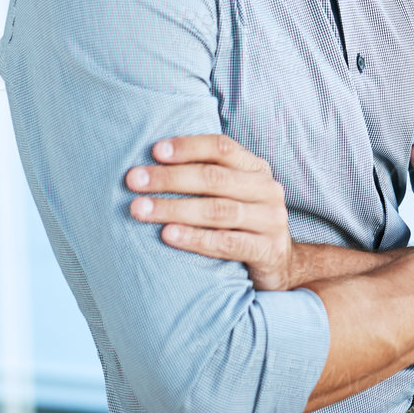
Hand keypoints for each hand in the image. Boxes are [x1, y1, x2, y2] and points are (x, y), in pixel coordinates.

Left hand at [125, 134, 300, 291]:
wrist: (279, 265)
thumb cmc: (241, 225)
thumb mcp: (231, 195)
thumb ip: (207, 177)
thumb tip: (152, 163)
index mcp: (256, 169)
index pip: (222, 148)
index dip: (188, 147)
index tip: (154, 151)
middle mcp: (267, 190)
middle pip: (215, 178)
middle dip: (170, 178)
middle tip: (134, 182)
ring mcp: (271, 220)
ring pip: (218, 210)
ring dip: (174, 208)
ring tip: (141, 210)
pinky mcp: (269, 250)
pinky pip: (227, 242)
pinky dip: (195, 238)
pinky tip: (168, 235)